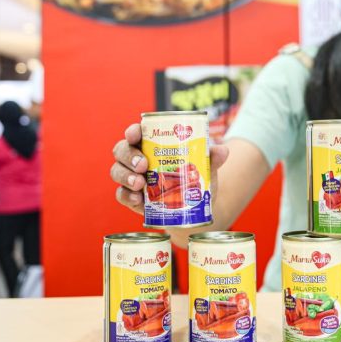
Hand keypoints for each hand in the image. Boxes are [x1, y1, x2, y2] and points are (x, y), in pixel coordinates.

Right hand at [111, 123, 228, 214]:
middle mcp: (137, 158)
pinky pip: (121, 195)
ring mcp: (132, 178)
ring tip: (140, 183)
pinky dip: (127, 197)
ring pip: (117, 171)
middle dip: (129, 156)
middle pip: (122, 150)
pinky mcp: (132, 198)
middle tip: (143, 165)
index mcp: (152, 144)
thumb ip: (213, 158)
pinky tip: (137, 200)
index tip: (135, 134)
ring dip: (125, 176)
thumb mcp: (206, 168)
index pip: (136, 132)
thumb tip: (222, 150)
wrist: (194, 210)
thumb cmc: (196, 180)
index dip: (132, 131)